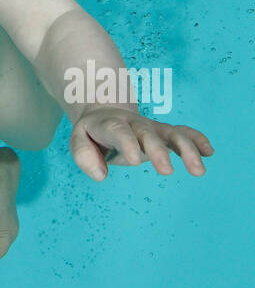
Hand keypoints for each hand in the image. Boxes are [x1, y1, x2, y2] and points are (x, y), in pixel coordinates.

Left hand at [69, 106, 213, 181]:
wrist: (106, 112)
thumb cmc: (93, 133)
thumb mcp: (79, 140)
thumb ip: (84, 156)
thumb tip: (100, 175)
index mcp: (110, 124)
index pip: (119, 132)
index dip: (127, 143)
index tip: (134, 159)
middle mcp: (134, 124)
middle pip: (148, 134)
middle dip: (158, 150)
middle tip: (167, 171)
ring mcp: (151, 128)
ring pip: (172, 133)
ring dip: (187, 149)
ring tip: (199, 170)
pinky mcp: (164, 133)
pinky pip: (183, 132)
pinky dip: (197, 139)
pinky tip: (209, 152)